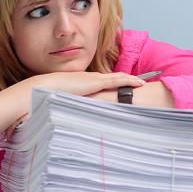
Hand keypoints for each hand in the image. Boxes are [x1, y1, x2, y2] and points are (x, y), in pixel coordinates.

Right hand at [6, 72, 144, 139]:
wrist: (48, 86)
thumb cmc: (55, 94)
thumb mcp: (69, 99)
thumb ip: (77, 103)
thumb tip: (81, 113)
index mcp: (88, 81)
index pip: (107, 81)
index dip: (119, 82)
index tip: (128, 84)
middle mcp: (94, 78)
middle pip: (116, 77)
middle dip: (129, 79)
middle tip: (142, 82)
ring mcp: (96, 79)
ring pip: (119, 77)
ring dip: (132, 79)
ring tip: (144, 82)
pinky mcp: (97, 82)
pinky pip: (117, 80)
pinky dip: (129, 80)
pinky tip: (138, 83)